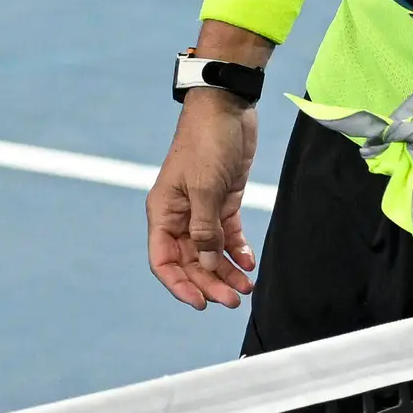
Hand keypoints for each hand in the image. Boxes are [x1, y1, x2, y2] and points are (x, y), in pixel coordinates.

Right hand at [146, 92, 259, 308]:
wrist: (227, 108)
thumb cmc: (206, 143)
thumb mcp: (205, 188)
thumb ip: (204, 229)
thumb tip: (206, 264)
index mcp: (163, 213)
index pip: (163, 261)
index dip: (180, 285)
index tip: (200, 303)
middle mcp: (179, 216)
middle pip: (190, 262)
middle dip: (210, 283)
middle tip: (234, 300)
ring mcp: (201, 210)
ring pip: (210, 253)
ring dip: (226, 272)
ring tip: (247, 288)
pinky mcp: (223, 202)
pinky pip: (227, 236)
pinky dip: (237, 251)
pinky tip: (250, 264)